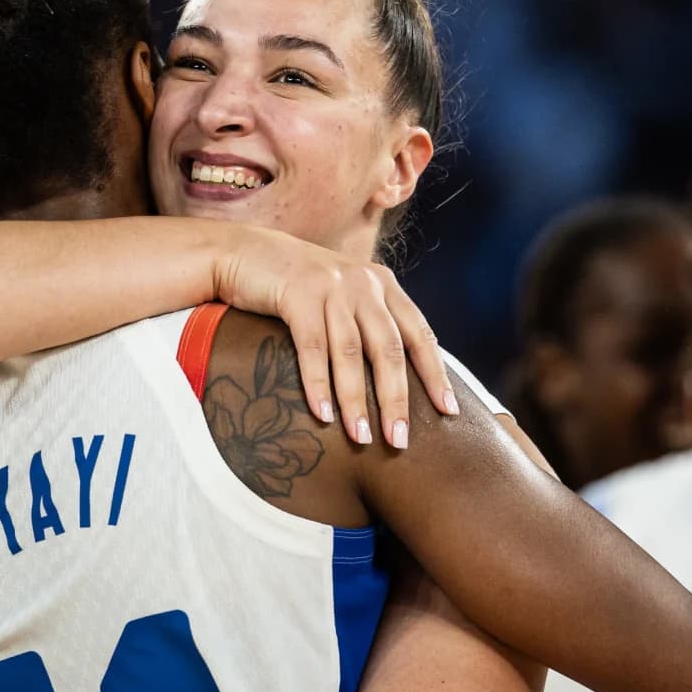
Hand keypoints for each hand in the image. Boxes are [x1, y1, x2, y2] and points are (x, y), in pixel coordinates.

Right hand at [212, 226, 456, 447]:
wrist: (244, 251)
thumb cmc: (296, 287)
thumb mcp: (343, 297)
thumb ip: (368, 324)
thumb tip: (394, 382)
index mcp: (383, 285)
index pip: (420, 334)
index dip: (434, 374)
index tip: (448, 410)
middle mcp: (364, 283)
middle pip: (389, 349)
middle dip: (397, 399)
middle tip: (399, 440)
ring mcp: (332, 286)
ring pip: (351, 352)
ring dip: (357, 400)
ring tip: (361, 438)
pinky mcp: (298, 293)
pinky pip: (312, 347)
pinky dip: (318, 384)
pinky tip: (322, 415)